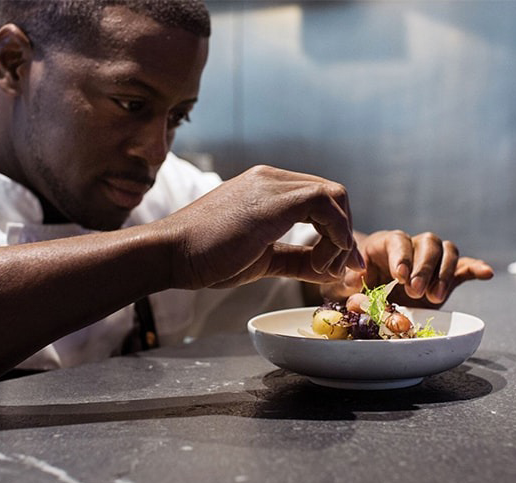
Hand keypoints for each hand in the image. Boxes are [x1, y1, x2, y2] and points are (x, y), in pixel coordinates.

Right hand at [161, 165, 365, 288]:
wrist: (170, 253)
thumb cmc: (205, 257)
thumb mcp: (261, 259)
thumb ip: (295, 260)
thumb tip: (325, 271)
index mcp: (266, 188)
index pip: (319, 199)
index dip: (337, 230)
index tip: (339, 264)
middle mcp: (272, 179)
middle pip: (333, 194)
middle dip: (345, 233)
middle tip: (340, 269)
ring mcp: (271, 185)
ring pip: (334, 196)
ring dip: (340, 237)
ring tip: (325, 270)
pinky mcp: (272, 201)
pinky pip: (324, 205)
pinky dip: (334, 235)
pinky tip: (319, 263)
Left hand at [320, 230, 492, 306]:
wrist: (366, 292)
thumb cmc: (352, 284)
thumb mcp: (343, 284)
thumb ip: (349, 284)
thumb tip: (355, 284)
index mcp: (384, 243)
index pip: (398, 240)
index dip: (401, 256)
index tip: (399, 276)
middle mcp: (411, 245)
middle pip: (427, 244)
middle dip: (423, 268)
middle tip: (415, 291)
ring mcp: (431, 259)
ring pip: (447, 252)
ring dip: (444, 274)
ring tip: (434, 297)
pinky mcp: (447, 274)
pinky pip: (464, 266)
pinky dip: (476, 268)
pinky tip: (486, 274)